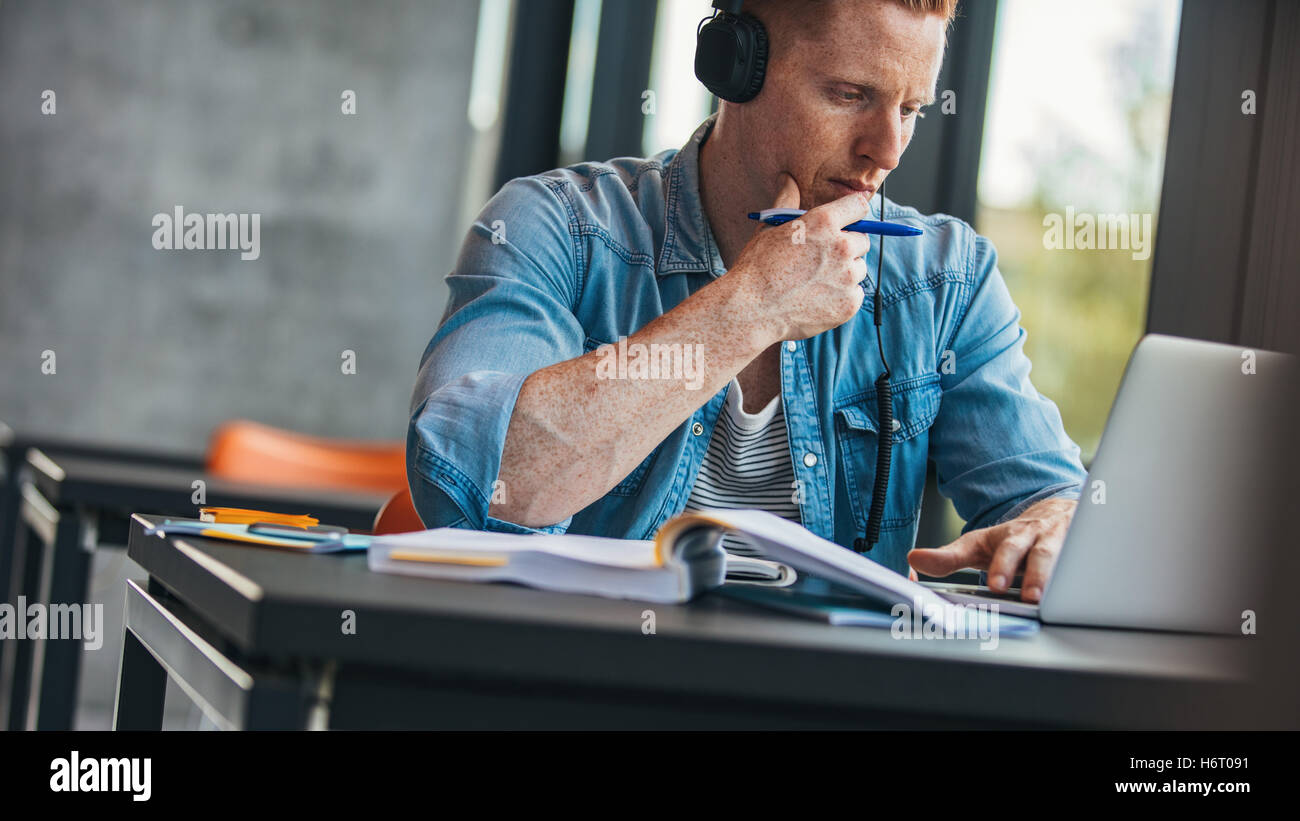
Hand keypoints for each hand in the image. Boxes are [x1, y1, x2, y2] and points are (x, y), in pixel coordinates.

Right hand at [729, 172, 871, 341]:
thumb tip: (787, 178)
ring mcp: (847, 277)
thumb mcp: (770, 228)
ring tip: (815, 281)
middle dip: (846, 246)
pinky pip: (855, 294)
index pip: (858, 206)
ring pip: (859, 269)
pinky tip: (817, 298)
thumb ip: (787, 200)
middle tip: (821, 259)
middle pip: (862, 240)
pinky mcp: (849, 303)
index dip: (852, 212)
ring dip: (844, 273)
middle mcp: (841, 247)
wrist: (751, 311)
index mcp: (824, 222)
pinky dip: (841, 297)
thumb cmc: (757, 268)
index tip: (847, 221)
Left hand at [905, 498, 1078, 601]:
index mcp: (1008, 537)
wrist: (1057, 516)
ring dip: (1052, 577)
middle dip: (1028, 572)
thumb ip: (949, 557)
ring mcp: (1061, 544)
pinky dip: (1084, 576)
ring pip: (1061, 558)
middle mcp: (1035, 538)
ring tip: (1043, 598)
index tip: (994, 585)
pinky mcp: (1081, 551)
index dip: (998, 566)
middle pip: (1034, 553)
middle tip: (1016, 592)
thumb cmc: (1014, 540)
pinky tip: (1083, 592)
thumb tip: (913, 559)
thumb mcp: (979, 546)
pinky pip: (1085, 563)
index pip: (1000, 549)